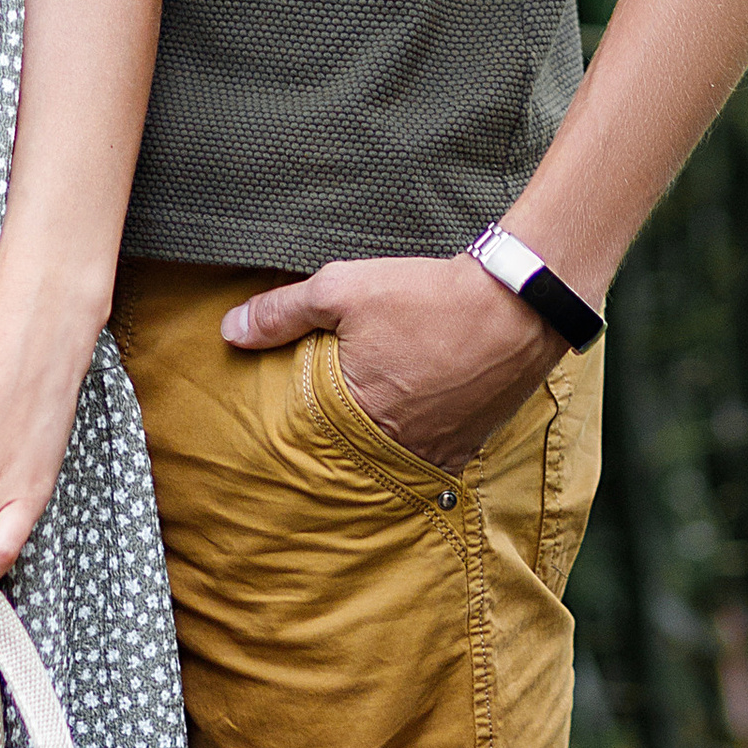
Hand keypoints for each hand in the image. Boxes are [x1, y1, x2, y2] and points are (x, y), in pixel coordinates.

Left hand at [222, 255, 561, 472]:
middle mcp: (397, 448)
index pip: (308, 436)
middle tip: (330, 419)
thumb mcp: (342, 290)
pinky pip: (433, 456)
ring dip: (379, 441)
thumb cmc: (427, 296)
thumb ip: (282, 312)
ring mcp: (438, 452)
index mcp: (357, 418)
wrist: (517, 303)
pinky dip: (419, 439)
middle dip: (337, 437)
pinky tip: (415, 416)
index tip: (290, 414)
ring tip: (371, 417)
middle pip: (351, 453)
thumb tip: (230, 331)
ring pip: (392, 457)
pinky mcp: (470, 444)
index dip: (298, 423)